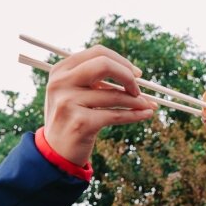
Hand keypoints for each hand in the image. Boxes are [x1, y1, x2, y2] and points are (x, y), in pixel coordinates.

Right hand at [43, 45, 157, 165]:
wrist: (56, 152)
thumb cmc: (71, 119)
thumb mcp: (74, 93)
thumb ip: (93, 80)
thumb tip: (133, 74)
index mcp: (61, 70)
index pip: (98, 53)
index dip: (121, 62)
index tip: (136, 74)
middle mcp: (62, 83)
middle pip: (104, 65)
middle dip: (128, 76)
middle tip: (138, 89)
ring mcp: (69, 102)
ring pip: (114, 95)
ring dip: (137, 101)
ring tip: (149, 105)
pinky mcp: (81, 123)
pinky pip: (116, 115)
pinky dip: (135, 114)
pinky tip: (145, 114)